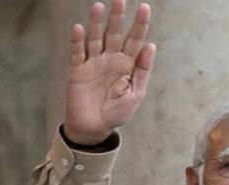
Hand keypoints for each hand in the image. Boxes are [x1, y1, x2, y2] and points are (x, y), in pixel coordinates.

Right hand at [63, 0, 155, 144]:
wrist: (95, 128)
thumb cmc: (117, 112)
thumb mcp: (136, 94)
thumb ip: (142, 71)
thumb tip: (151, 46)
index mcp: (128, 64)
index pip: (135, 40)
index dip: (139, 25)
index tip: (145, 8)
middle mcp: (110, 59)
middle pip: (114, 34)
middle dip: (117, 17)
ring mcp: (93, 63)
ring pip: (95, 39)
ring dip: (96, 23)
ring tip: (99, 7)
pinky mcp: (78, 70)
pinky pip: (78, 53)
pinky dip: (78, 41)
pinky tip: (80, 28)